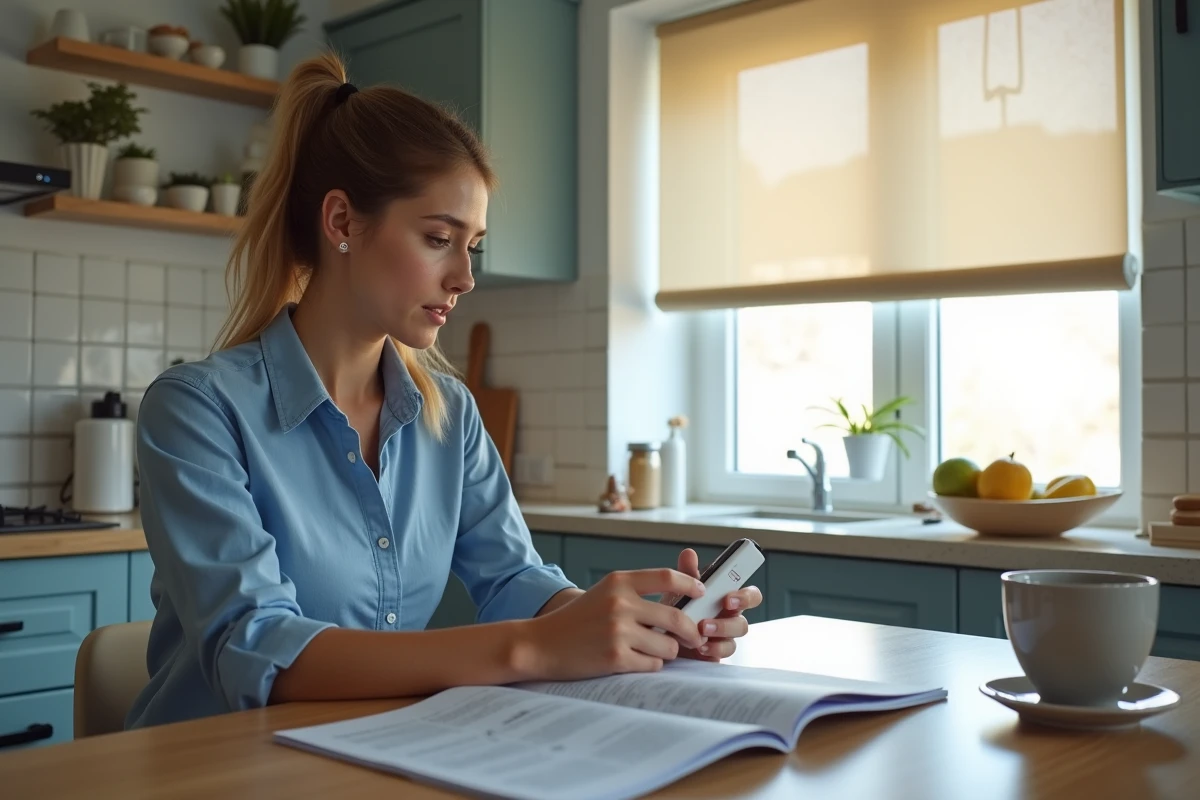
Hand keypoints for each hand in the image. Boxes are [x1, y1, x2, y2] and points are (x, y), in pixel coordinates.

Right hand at [519, 568, 707, 680]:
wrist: (541, 644)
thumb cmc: (577, 620)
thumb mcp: (604, 593)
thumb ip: (637, 593)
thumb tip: (683, 599)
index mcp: (619, 582)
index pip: (668, 577)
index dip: (691, 585)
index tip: (701, 594)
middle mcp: (620, 603)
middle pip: (677, 617)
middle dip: (691, 631)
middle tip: (694, 638)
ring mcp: (618, 631)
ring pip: (669, 645)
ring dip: (665, 651)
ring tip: (648, 650)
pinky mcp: (616, 657)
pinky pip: (653, 664)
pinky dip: (649, 665)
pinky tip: (632, 661)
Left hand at [662, 548, 761, 661]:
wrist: (661, 639)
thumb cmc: (676, 611)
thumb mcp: (679, 590)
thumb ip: (687, 574)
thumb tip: (689, 553)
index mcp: (726, 601)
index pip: (750, 596)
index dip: (746, 596)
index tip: (729, 597)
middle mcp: (729, 619)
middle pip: (745, 619)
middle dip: (733, 618)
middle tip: (721, 609)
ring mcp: (724, 638)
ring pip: (736, 637)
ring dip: (721, 630)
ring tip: (702, 629)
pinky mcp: (716, 653)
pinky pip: (724, 652)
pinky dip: (713, 648)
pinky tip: (700, 646)